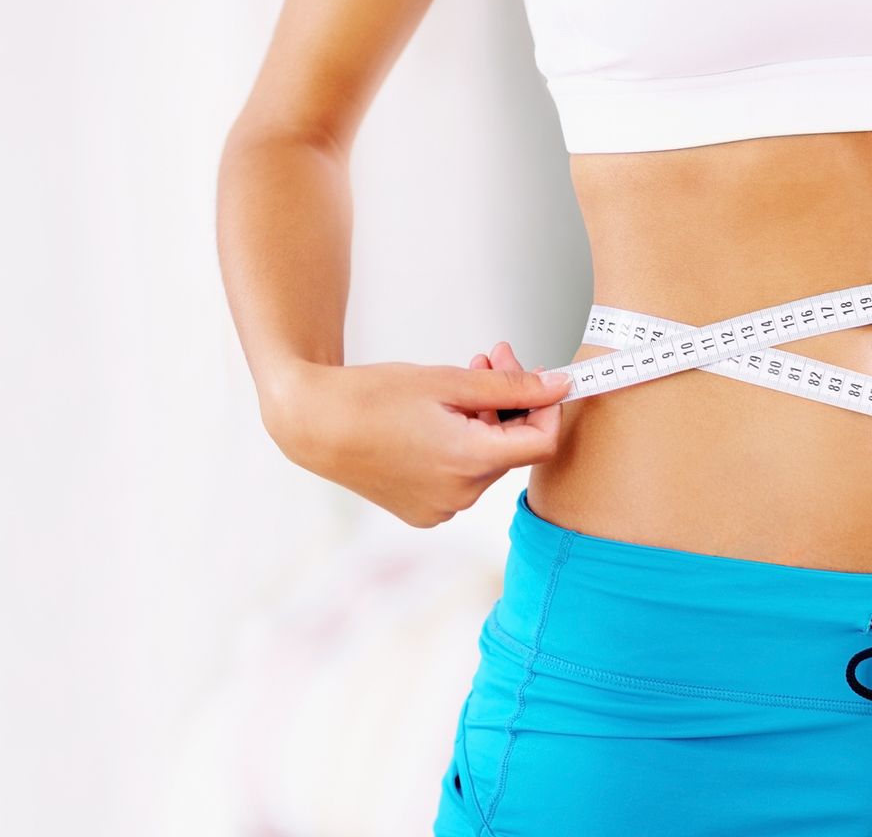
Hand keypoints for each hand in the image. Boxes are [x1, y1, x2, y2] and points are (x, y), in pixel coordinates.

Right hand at [260, 341, 572, 528]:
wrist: (314, 424)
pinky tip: (437, 419)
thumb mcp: (448, 382)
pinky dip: (461, 447)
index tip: (538, 377)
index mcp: (469, 462)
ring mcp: (440, 509)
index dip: (547, 406)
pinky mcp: (422, 512)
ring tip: (456, 386)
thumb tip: (558, 386)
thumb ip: (510, 387)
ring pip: (486, 461)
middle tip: (488, 359)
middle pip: (511, 448)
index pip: (542, 442)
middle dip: (508, 404)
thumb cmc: (371, 397)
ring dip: (484, 423)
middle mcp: (460, 495)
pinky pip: (461, 478)